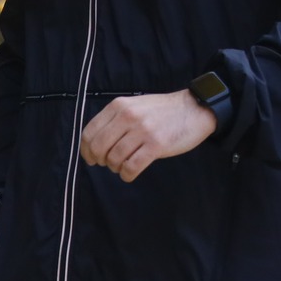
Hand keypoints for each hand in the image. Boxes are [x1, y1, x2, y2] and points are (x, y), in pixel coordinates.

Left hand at [79, 90, 217, 181]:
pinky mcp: (156, 145)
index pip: (90, 132)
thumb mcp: (134, 106)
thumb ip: (115, 120)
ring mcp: (143, 131)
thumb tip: (93, 143)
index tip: (90, 158)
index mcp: (119, 106)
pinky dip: (127, 174)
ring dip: (115, 167)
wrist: (194, 108)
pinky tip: (130, 172)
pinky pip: (131, 167)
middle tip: (107, 163)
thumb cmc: (162, 111)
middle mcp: (128, 117)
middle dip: (99, 160)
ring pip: (114, 159)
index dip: (86, 150)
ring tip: (123, 165)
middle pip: (98, 147)